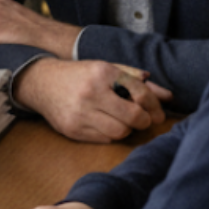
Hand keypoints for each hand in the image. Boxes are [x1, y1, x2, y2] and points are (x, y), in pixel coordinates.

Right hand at [14, 58, 170, 142]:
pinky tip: (103, 123)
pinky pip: (103, 139)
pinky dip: (108, 134)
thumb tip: (168, 97)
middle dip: (143, 121)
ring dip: (125, 129)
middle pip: (133, 118)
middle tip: (141, 119)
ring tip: (120, 120)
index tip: (155, 112)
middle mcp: (91, 92)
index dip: (154, 107)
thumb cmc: (80, 75)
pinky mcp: (72, 129)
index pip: (140, 94)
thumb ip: (136, 81)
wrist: (40, 82)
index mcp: (102, 73)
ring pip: (119, 132)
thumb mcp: (107, 69)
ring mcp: (80, 113)